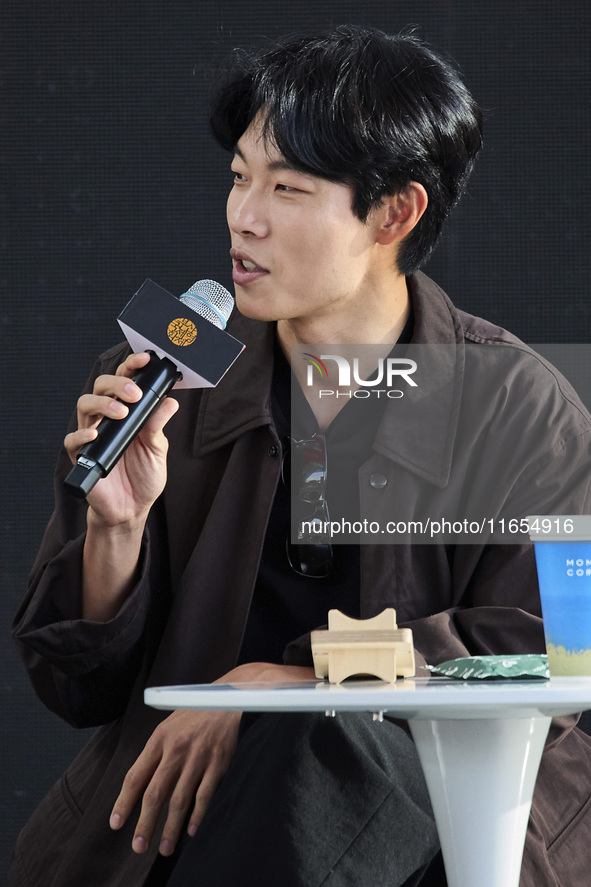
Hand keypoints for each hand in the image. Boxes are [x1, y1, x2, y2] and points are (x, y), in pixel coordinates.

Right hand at [65, 351, 178, 526]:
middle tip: (135, 393)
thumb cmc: (144, 477)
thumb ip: (158, 426)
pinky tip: (95, 435)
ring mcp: (93, 435)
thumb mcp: (158, 450)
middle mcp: (107, 419)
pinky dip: (82, 435)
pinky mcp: (81, 455)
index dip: (132, 367)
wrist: (131, 509)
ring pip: (85, 405)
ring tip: (122, 413)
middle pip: (102, 387)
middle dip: (118, 383)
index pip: (125, 381)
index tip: (145, 359)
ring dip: (103, 404)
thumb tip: (170, 402)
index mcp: (128, 413)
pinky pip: (73, 439)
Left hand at [109, 708, 241, 856]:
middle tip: (138, 846)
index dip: (124, 802)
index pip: (136, 776)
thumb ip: (156, 752)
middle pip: (155, 794)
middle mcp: (176, 749)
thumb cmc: (195, 713)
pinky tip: (191, 830)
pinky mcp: (218, 763)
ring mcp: (198, 758)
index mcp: (160, 739)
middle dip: (145, 824)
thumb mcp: (169, 724)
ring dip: (171, 828)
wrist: (228, 698)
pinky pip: (204, 795)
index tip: (117, 823)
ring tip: (164, 848)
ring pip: (180, 800)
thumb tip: (141, 784)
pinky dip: (197, 815)